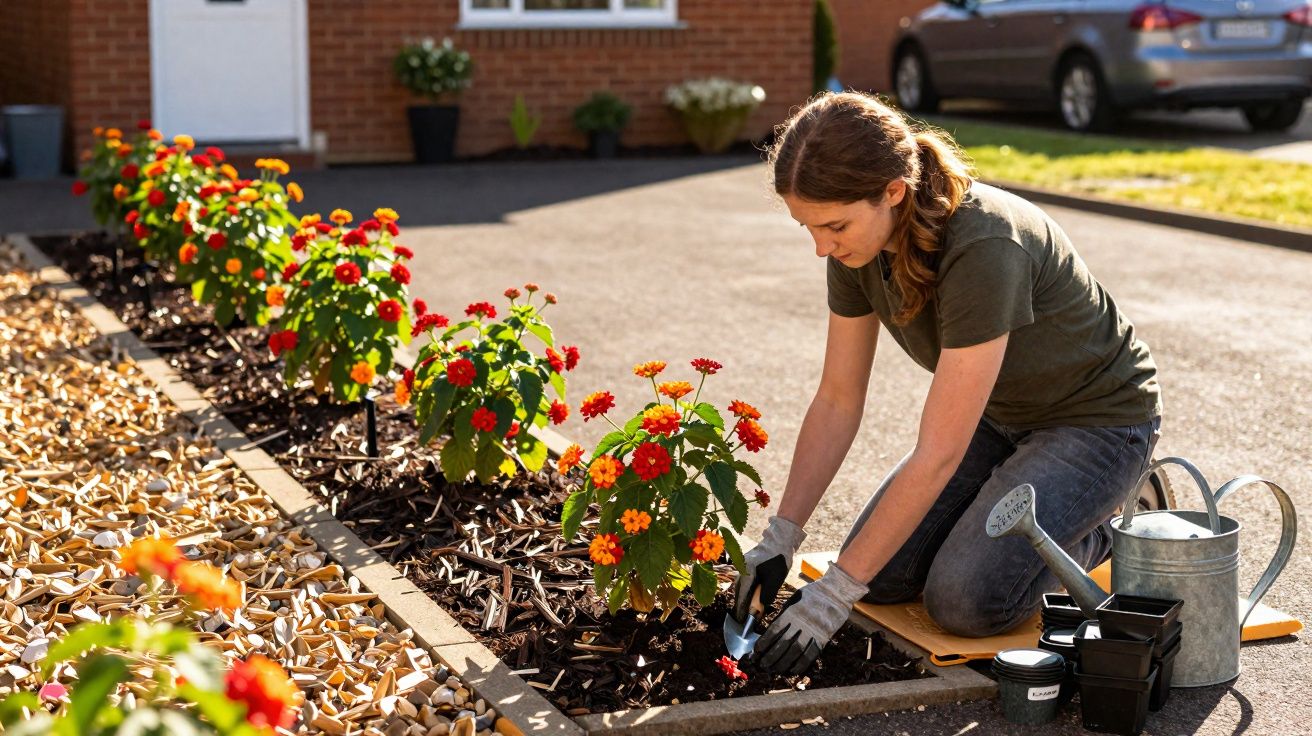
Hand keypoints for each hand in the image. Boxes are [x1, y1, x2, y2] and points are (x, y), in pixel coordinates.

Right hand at [733, 516, 806, 622]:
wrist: (781, 539)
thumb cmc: (779, 558)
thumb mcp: (776, 579)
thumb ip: (766, 594)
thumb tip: (758, 609)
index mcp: (747, 571)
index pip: (742, 594)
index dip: (741, 608)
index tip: (741, 619)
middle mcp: (742, 567)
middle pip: (738, 589)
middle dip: (740, 604)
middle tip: (742, 617)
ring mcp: (743, 564)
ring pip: (740, 584)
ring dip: (742, 596)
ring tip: (746, 608)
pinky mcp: (747, 562)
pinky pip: (744, 578)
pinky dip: (745, 588)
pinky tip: (751, 594)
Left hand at [751, 562, 868, 674]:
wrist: (836, 594)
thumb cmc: (811, 595)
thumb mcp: (793, 600)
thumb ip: (783, 616)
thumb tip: (769, 632)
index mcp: (792, 611)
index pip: (774, 630)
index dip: (764, 642)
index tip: (756, 651)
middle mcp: (802, 623)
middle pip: (783, 643)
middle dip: (771, 656)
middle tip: (762, 665)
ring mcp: (813, 631)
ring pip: (795, 652)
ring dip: (783, 663)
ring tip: (774, 669)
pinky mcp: (823, 638)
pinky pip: (811, 655)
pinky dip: (800, 665)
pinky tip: (792, 670)